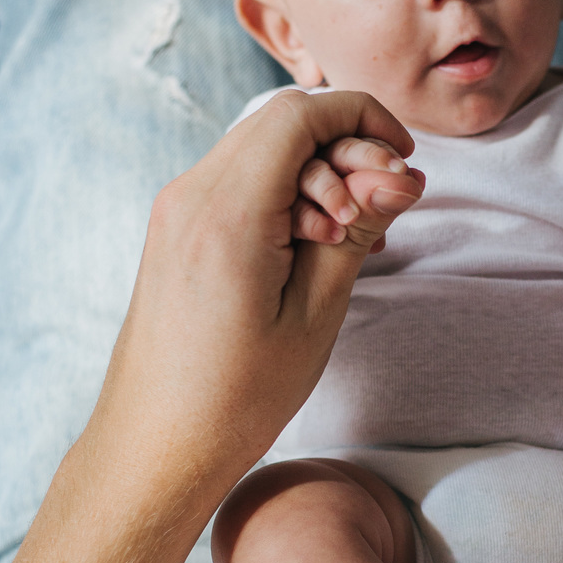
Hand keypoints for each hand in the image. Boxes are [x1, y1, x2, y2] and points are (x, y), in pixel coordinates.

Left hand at [92, 87, 423, 515]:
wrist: (155, 446)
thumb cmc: (235, 397)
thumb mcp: (315, 313)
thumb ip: (356, 232)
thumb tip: (400, 177)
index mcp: (227, 212)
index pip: (301, 115)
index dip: (364, 120)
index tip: (406, 162)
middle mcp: (191, 195)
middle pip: (282, 124)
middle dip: (348, 151)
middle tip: (391, 208)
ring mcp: (176, 210)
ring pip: (263, 150)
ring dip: (321, 175)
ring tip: (359, 237)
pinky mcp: (176, 231)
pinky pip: (242, 184)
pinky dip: (288, 196)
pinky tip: (321, 245)